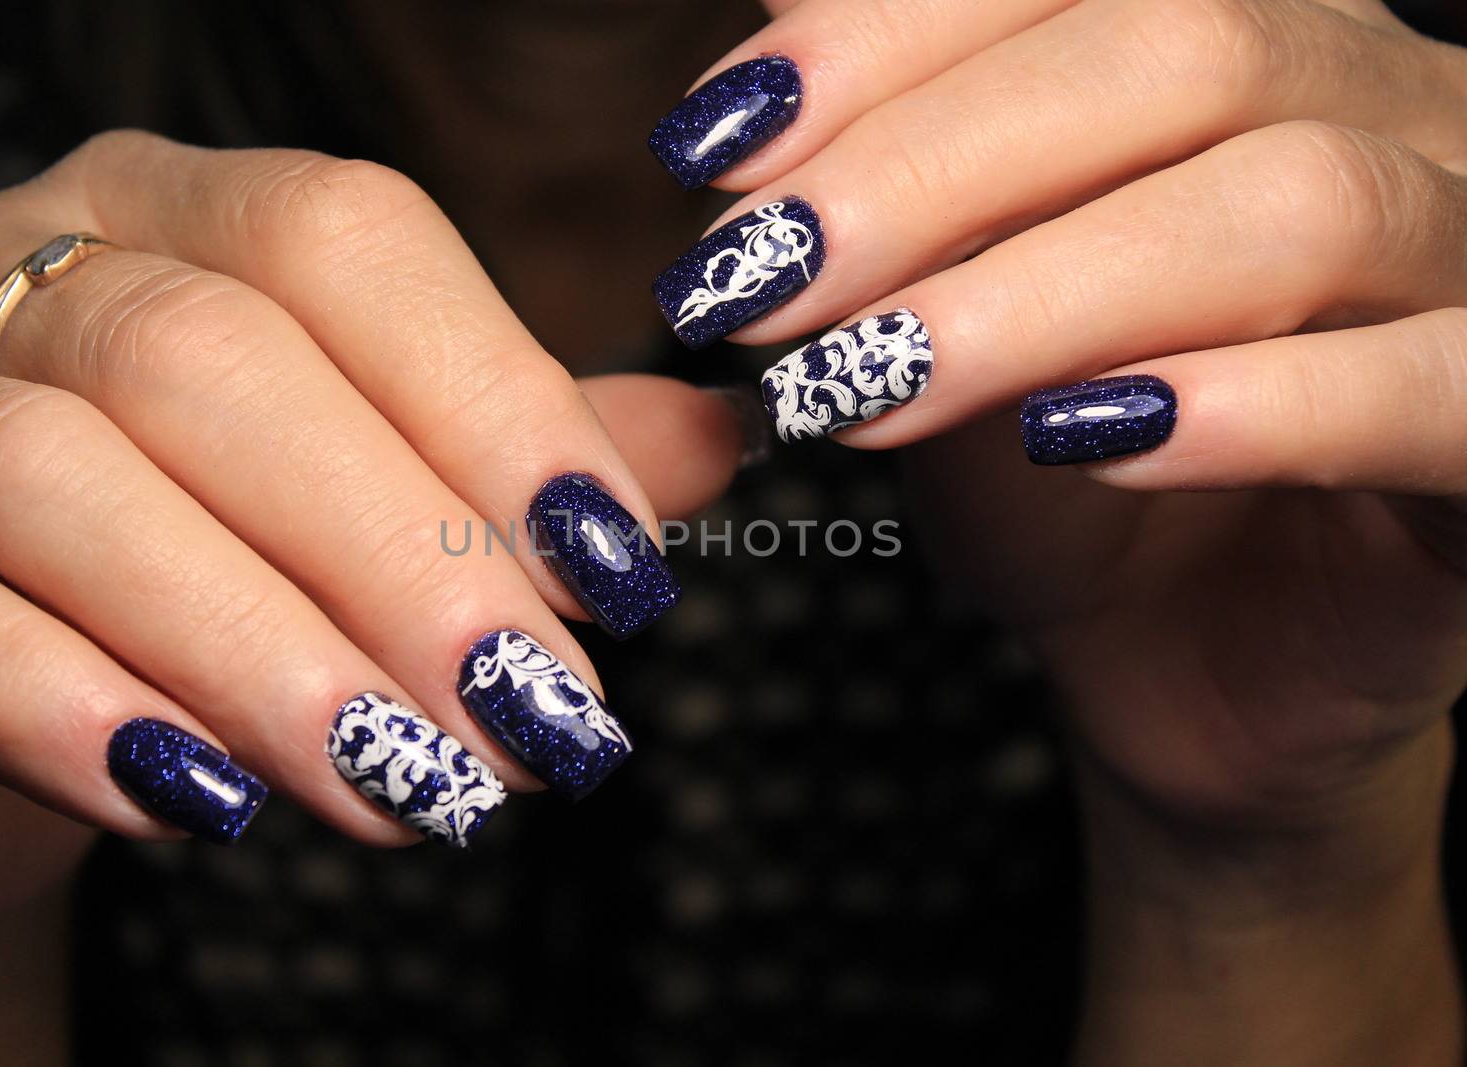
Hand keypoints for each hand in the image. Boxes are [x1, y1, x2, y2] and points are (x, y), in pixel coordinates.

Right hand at [0, 131, 742, 926]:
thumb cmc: (200, 546)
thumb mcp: (365, 481)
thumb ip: (517, 456)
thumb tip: (712, 445)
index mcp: (174, 211)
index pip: (341, 242)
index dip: (491, 398)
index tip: (614, 570)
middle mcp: (11, 262)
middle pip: (212, 360)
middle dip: (397, 555)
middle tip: (531, 716)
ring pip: (54, 475)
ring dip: (261, 646)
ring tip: (405, 780)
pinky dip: (60, 702)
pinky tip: (204, 801)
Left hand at [643, 1, 1466, 1062]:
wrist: (1186, 664)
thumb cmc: (1062, 484)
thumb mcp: (941, 334)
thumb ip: (883, 231)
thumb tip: (748, 145)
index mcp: (1243, 51)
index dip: (884, 38)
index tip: (716, 149)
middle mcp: (1377, 115)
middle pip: (1186, 47)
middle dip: (930, 165)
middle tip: (759, 280)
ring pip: (1294, 203)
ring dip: (1041, 289)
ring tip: (867, 379)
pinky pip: (1430, 386)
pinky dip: (1251, 405)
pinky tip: (1085, 441)